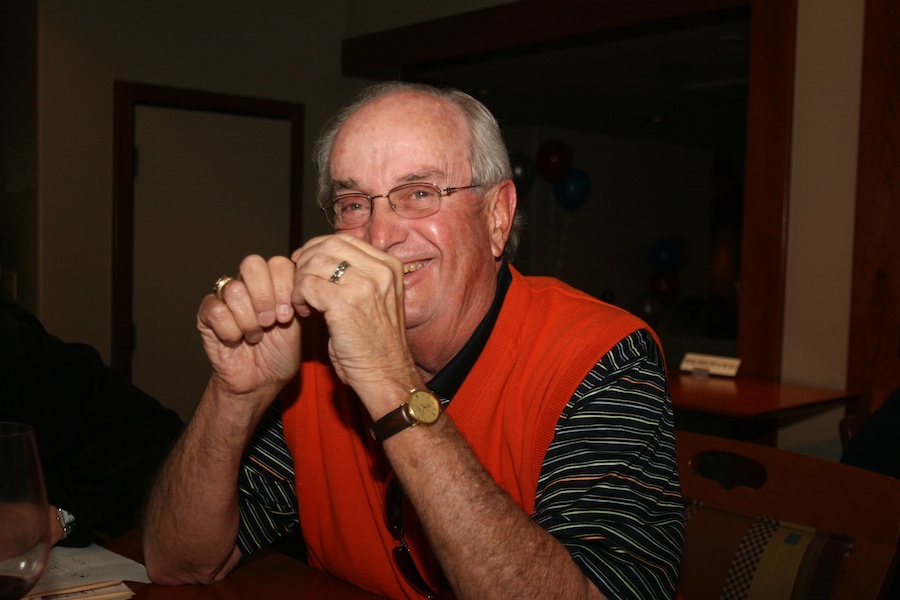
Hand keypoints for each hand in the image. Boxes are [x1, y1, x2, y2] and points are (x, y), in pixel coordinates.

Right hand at [198, 255, 300, 399]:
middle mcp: (249, 284)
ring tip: (255, 337)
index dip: (284, 287)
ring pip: (235, 290)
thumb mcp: (297, 327)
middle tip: (270, 322)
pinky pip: (216, 310)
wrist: (260, 382)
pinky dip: (230, 330)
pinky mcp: (206, 313)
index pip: (278, 263)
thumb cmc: (279, 355)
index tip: (288, 316)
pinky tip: (236, 341)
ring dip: (249, 320)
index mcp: (273, 283)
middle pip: (252, 264)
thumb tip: (302, 279)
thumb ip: (297, 300)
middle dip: (265, 296)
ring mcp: (226, 297)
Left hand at [291, 235, 420, 412]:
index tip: (306, 266)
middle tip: (298, 283)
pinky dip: (297, 297)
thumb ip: (359, 276)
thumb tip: (322, 257)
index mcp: (390, 266)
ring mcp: (364, 284)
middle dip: (306, 261)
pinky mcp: (345, 302)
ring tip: (301, 302)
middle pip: (328, 245)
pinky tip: (303, 313)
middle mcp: (380, 270)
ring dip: (299, 281)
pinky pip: (306, 285)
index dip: (319, 249)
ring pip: (314, 262)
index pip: (345, 240)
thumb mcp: (377, 300)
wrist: (387, 375)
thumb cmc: (377, 345)